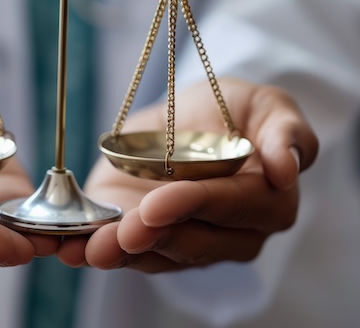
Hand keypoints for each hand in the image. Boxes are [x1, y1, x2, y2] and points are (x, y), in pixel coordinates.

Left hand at [57, 78, 317, 272]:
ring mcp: (192, 245)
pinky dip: (98, 253)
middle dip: (155, 237)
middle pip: (196, 242)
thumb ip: (285, 130)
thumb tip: (287, 168)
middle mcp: (235, 235)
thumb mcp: (266, 103)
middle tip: (123, 231)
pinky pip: (130, 257)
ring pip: (160, 257)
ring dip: (123, 254)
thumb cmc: (235, 110)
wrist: (189, 120)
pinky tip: (71, 251)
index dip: (195, 205)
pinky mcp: (153, 245)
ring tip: (91, 249)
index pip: (234, 206)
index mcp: (269, 201)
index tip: (158, 204)